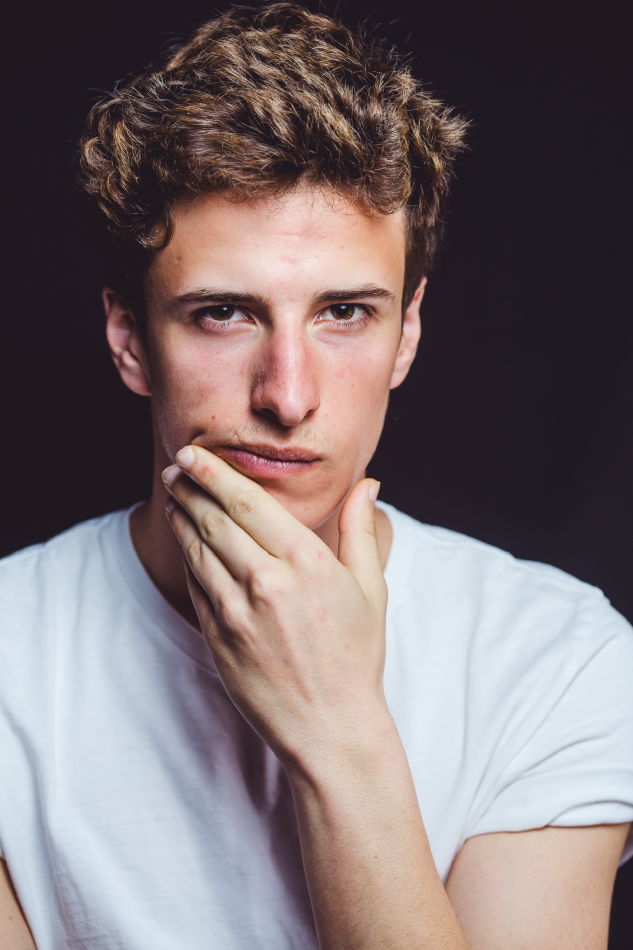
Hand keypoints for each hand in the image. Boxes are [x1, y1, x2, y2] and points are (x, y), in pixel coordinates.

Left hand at [161, 445, 388, 772]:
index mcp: (307, 562)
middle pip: (215, 518)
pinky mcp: (218, 637)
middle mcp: (267, 581)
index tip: (195, 454)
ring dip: (181, 516)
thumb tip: (368, 482)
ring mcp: (237, 611)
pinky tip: (186, 542)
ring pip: (198, 548)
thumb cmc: (356, 657)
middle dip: (190, 486)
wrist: (330, 726)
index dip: (214, 473)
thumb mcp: (369, 588)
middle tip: (176, 466)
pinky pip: (195, 585)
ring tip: (173, 496)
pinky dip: (186, 556)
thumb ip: (360, 528)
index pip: (248, 502)